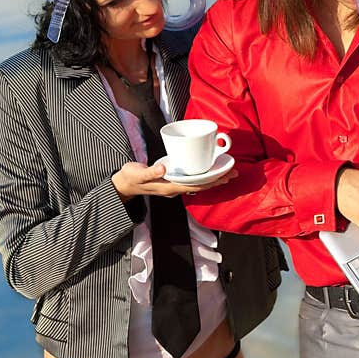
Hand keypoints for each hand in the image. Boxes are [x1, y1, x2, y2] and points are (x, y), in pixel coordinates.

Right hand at [111, 161, 237, 200]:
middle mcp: (174, 188)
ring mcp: (174, 185)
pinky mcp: (172, 180)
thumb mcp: (138, 174)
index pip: (195, 185)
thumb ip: (150, 172)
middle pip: (201, 186)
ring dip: (213, 179)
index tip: (224, 177)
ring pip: (198, 184)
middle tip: (234, 173)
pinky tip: (209, 170)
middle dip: (218, 180)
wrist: (124, 183)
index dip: (211, 181)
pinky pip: (192, 179)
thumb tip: (163, 169)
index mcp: (169, 188)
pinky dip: (203, 175)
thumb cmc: (131, 177)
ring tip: (227, 173)